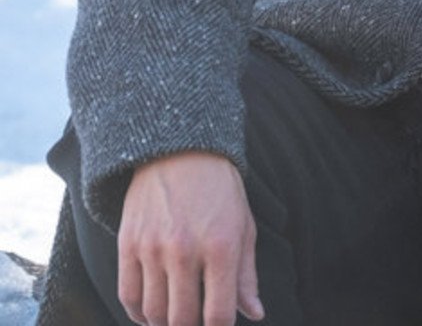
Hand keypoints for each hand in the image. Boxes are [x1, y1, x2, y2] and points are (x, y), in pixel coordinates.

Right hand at [117, 151, 262, 325]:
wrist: (180, 152)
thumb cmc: (220, 191)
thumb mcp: (244, 228)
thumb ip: (246, 276)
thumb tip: (255, 314)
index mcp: (221, 247)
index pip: (218, 314)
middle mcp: (185, 251)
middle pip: (182, 319)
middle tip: (196, 323)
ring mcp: (152, 249)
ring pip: (153, 312)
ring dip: (165, 324)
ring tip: (177, 320)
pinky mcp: (127, 244)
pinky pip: (128, 295)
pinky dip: (138, 313)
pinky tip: (151, 315)